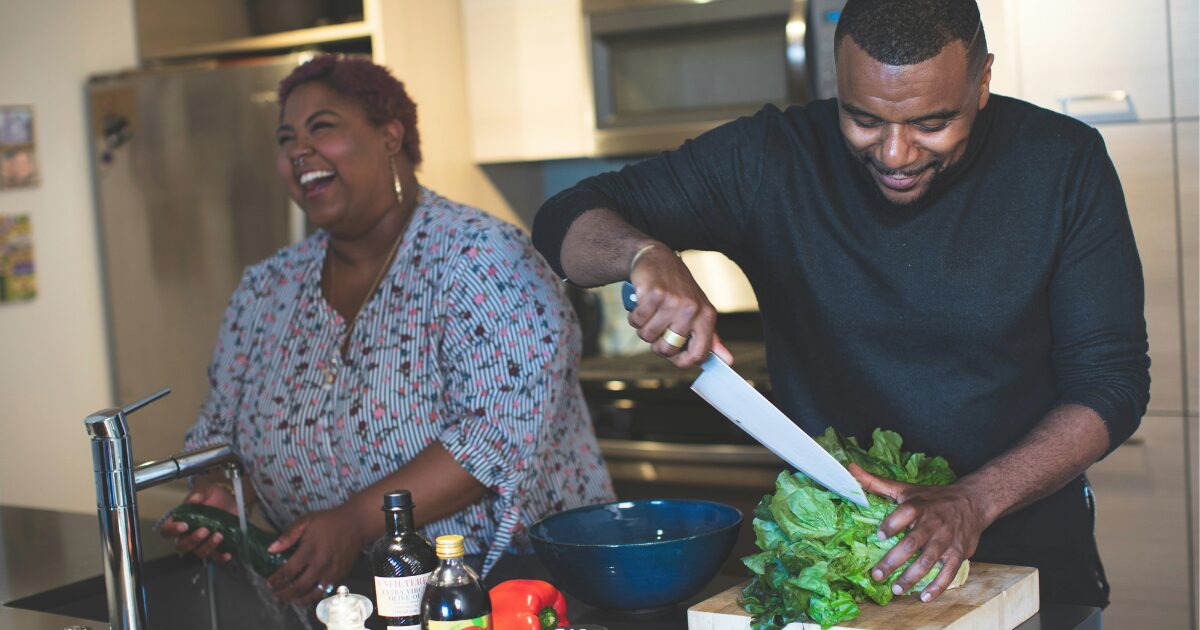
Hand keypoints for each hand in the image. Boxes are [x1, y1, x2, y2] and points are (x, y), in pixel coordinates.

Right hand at [158, 483, 235, 563]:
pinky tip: (228, 553)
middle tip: (205, 530)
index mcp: (180, 522)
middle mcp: (188, 536)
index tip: (184, 526)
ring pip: (199, 553)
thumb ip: (199, 494)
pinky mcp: (216, 548)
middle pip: (182, 546)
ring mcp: (202, 543)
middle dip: (193, 540)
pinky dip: (221, 558)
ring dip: (208, 547)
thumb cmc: (213, 496)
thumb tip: (194, 500)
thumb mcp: (207, 490)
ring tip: (219, 535)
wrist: (231, 501)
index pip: (167, 531)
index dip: (172, 530)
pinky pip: (216, 558)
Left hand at [265, 504, 367, 604]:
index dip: (277, 580)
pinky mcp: (341, 575)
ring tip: (289, 600)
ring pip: (313, 594)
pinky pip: (325, 592)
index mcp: (310, 549)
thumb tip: (271, 550)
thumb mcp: (306, 521)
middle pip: (299, 586)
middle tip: (276, 595)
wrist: (358, 523)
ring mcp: (332, 572)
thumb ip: (289, 535)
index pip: (289, 570)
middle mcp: (321, 564)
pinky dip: (313, 597)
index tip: (269, 583)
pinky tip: (305, 596)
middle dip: (285, 594)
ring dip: (298, 600)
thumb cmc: (329, 521)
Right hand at [627, 243, 732, 367]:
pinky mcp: (653, 294)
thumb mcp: (699, 312)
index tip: (672, 355)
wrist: (658, 258)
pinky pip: (637, 321)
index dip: (681, 362)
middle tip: (656, 329)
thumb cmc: (678, 290)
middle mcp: (692, 309)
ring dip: (642, 328)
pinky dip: (634, 317)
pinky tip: (641, 305)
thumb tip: (728, 361)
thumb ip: (711, 338)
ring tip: (649, 313)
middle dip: (655, 344)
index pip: (698, 355)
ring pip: (648, 336)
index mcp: (706, 316)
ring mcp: (672, 301)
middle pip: (667, 349)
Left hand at [849, 463, 991, 602]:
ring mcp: (946, 540)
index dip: (892, 525)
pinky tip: (924, 597)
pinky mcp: (958, 553)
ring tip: (897, 589)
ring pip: (928, 561)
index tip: (879, 536)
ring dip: (912, 577)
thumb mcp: (905, 489)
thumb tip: (849, 469)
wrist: (972, 502)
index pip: (904, 514)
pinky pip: (949, 572)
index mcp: (918, 506)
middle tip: (877, 575)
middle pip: (912, 544)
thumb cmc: (932, 498)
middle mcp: (932, 523)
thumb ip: (876, 483)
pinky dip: (937, 586)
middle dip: (894, 561)